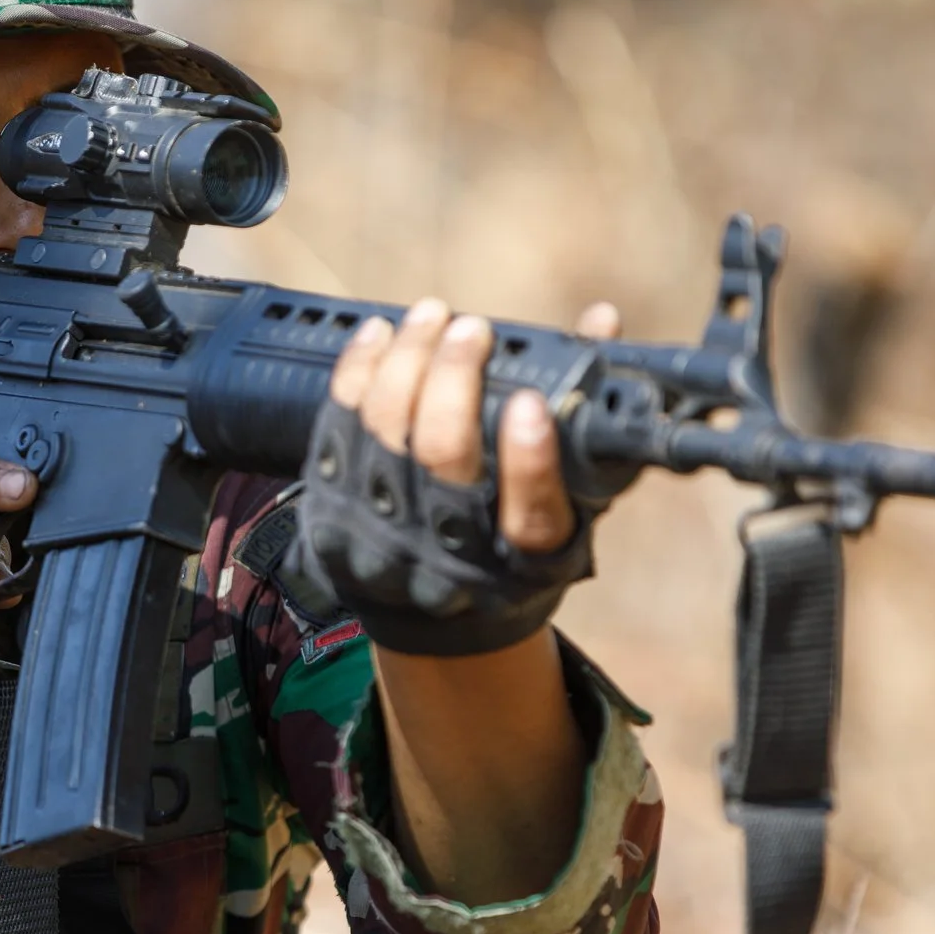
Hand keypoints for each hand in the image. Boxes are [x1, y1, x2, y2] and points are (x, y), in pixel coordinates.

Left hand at [333, 297, 623, 556]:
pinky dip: (358, 373)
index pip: (530, 515)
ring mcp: (383, 540)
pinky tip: (380, 336)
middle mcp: (450, 559)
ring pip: (385, 433)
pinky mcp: (333, 515)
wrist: (433, 616)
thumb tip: (601, 321)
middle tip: (473, 330)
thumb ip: (586, 417)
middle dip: (454, 379)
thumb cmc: (513, 540)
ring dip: (407, 361)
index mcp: (525, 561)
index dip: (529, 459)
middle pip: (443, 458)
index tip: (530, 403)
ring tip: (431, 317)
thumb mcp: (569, 500)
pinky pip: (336, 429)